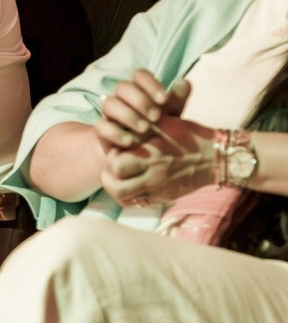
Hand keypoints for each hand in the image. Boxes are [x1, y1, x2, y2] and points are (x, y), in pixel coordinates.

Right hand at [95, 69, 191, 152]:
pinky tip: (131, 142)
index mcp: (140, 90)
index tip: (164, 99)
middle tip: (156, 117)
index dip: (151, 84)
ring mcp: (110, 115)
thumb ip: (177, 101)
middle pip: (123, 87)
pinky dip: (116, 133)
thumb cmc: (160, 133)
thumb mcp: (172, 117)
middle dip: (140, 100)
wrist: (143, 158)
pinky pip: (101, 127)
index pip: (140, 75)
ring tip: (145, 129)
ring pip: (109, 104)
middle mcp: (122, 99)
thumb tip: (183, 84)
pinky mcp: (102, 132)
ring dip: (128, 115)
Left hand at [100, 111, 216, 206]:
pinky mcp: (163, 198)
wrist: (214, 157)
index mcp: (151, 157)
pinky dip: (129, 196)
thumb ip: (140, 126)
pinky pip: (138, 204)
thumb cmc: (186, 135)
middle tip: (112, 166)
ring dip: (116, 188)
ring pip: (124, 199)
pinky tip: (131, 184)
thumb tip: (117, 119)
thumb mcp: (162, 123)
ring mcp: (158, 190)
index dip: (111, 156)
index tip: (116, 148)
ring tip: (117, 177)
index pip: (116, 165)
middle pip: (117, 187)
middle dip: (108, 176)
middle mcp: (152, 177)